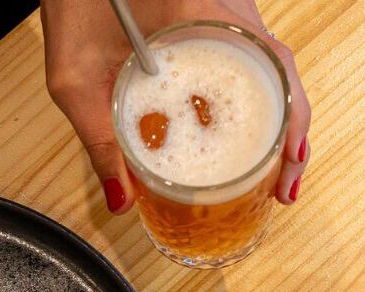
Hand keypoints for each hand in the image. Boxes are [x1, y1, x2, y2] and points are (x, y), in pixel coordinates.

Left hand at [41, 0, 310, 213]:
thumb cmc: (73, 7)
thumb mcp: (76, 78)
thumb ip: (99, 139)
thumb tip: (122, 199)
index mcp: (199, 12)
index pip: (270, 63)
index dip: (291, 117)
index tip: (290, 160)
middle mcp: (224, 9)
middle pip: (280, 73)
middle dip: (292, 133)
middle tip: (284, 186)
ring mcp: (223, 13)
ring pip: (269, 69)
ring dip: (278, 121)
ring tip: (276, 173)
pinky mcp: (214, 21)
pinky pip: (248, 62)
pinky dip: (257, 101)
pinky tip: (249, 138)